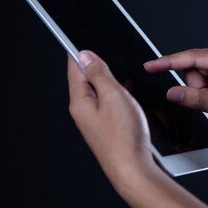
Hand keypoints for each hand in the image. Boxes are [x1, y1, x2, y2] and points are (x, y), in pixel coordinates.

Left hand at [68, 50, 156, 182]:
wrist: (132, 168)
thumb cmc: (124, 136)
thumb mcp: (113, 95)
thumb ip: (99, 74)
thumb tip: (86, 55)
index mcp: (80, 101)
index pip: (75, 68)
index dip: (80, 51)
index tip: (84, 39)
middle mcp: (83, 111)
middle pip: (85, 79)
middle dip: (95, 64)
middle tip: (108, 52)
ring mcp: (95, 121)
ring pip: (99, 92)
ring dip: (109, 80)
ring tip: (120, 72)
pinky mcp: (107, 128)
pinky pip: (108, 104)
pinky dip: (117, 94)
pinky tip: (128, 93)